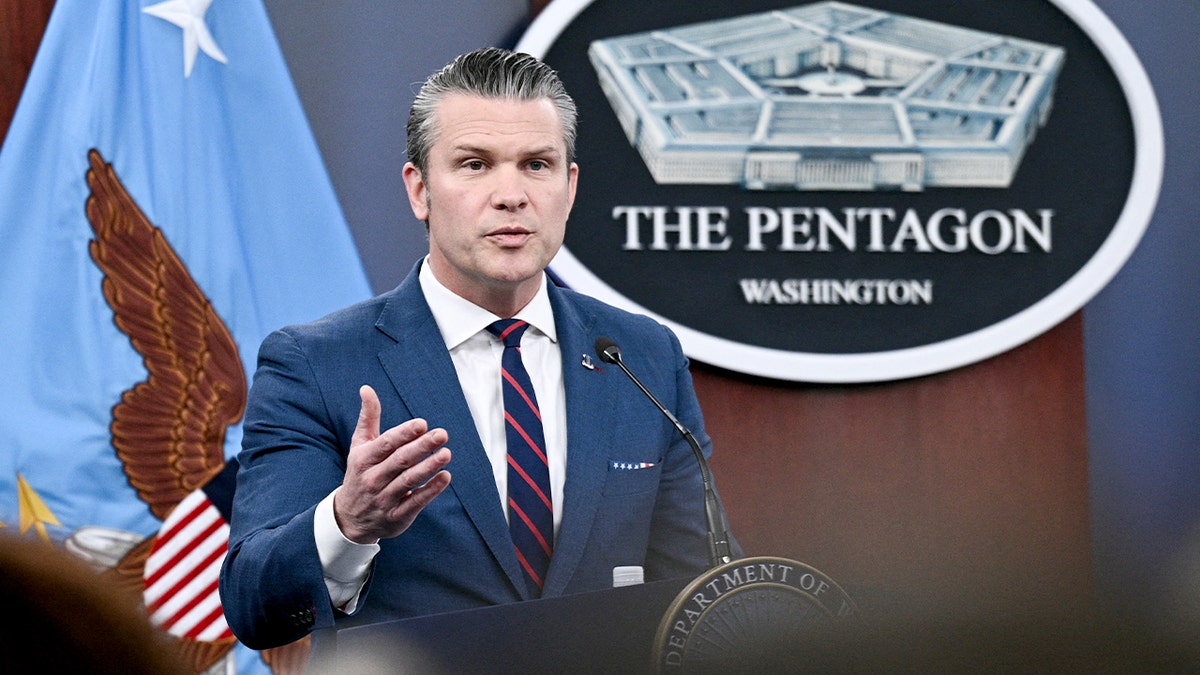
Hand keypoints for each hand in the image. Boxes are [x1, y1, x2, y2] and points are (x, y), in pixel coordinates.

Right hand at [333, 384, 451, 543]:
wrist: (349, 518)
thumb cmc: (360, 473)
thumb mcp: (359, 446)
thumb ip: (368, 418)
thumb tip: (366, 388)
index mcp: (363, 459)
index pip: (386, 444)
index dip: (404, 434)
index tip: (422, 424)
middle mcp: (372, 479)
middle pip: (400, 461)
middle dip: (422, 447)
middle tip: (442, 434)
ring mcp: (384, 499)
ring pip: (408, 481)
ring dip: (428, 467)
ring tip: (446, 454)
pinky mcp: (396, 516)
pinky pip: (415, 502)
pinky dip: (430, 490)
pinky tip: (445, 477)